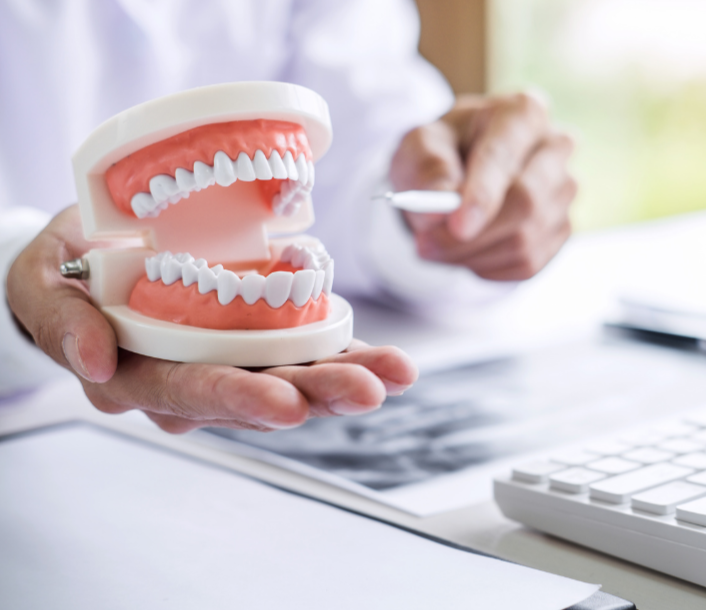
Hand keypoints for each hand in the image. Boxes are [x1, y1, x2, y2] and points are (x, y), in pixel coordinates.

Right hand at [6, 205, 416, 433]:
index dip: (237, 397)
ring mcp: (231, 360)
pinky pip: (306, 351)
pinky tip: (388, 361)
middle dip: (315, 394)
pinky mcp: (259, 340)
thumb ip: (61, 320)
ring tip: (396, 374)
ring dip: (345, 377)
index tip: (286, 403)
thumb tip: (92, 361)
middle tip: (366, 392)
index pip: (188, 392)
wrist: (90, 258)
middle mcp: (192, 379)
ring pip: (292, 377)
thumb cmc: (65, 273)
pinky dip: (348, 354)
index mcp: (138, 375)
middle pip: (256, 393)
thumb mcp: (43, 286)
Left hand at [389, 92, 576, 280]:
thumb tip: (438, 208)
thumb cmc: (442, 151)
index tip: (457, 225)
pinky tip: (466, 250)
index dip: (482, 193)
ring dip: (472, 254)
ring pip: (525, 240)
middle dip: (472, 235)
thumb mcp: (420, 146)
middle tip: (425, 245)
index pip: (504, 154)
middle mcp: (556, 148)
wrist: (460, 173)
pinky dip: (487, 266)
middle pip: (525, 201)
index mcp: (523, 112)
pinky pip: (527, 263)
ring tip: (437, 244)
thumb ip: (427, 168)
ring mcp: (565, 191)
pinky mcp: (562, 229)